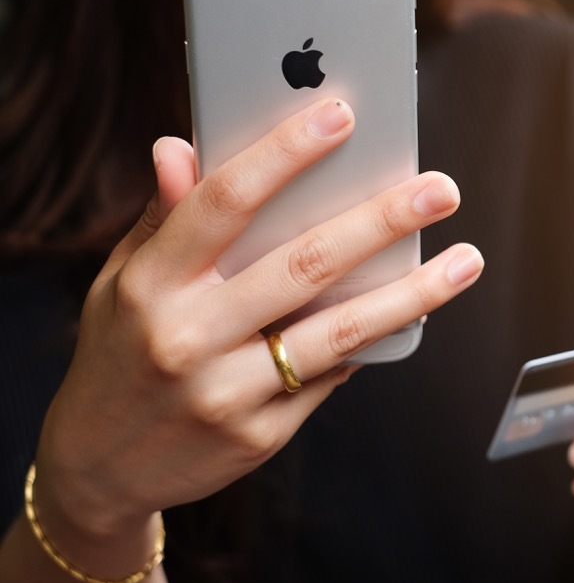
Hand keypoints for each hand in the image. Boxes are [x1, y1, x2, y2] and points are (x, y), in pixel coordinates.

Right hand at [35, 99, 483, 544]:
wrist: (98, 468)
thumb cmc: (120, 352)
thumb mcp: (121, 283)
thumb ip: (163, 218)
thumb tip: (180, 146)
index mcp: (151, 282)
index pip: (224, 201)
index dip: (284, 153)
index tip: (340, 114)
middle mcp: (187, 336)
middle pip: (303, 263)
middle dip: (381, 220)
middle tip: (442, 189)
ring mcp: (226, 390)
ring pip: (339, 330)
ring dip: (413, 293)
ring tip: (466, 260)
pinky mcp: (260, 434)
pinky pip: (331, 374)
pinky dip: (370, 342)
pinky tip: (409, 314)